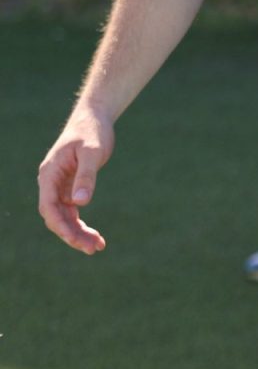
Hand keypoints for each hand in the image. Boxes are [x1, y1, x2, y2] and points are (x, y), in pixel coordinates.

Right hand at [37, 103, 114, 253]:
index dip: (60, 225)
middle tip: (93, 248)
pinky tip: (95, 237)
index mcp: (50, 173)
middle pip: (55, 216)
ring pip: (64, 217)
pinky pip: (72, 212)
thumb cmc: (92, 132)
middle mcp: (51, 182)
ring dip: (78, 233)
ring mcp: (59, 186)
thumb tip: (80, 203)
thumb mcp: (93, 152)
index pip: (48, 206)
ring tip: (98, 246)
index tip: (76, 240)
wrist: (94, 119)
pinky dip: (81, 225)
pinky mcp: (70, 188)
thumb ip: (87, 176)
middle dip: (71, 234)